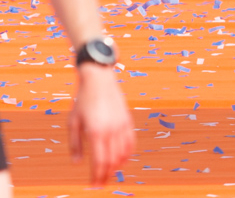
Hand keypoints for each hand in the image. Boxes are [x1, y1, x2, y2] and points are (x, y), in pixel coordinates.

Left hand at [70, 64, 133, 185]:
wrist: (99, 80)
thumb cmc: (83, 100)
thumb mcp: (73, 122)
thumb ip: (75, 144)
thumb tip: (78, 163)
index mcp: (96, 132)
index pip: (99, 161)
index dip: (97, 175)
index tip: (94, 185)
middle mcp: (111, 130)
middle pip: (112, 160)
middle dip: (107, 174)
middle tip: (101, 182)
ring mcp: (122, 125)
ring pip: (123, 153)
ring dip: (117, 166)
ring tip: (110, 173)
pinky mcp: (128, 120)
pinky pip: (131, 141)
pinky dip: (127, 153)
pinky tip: (122, 159)